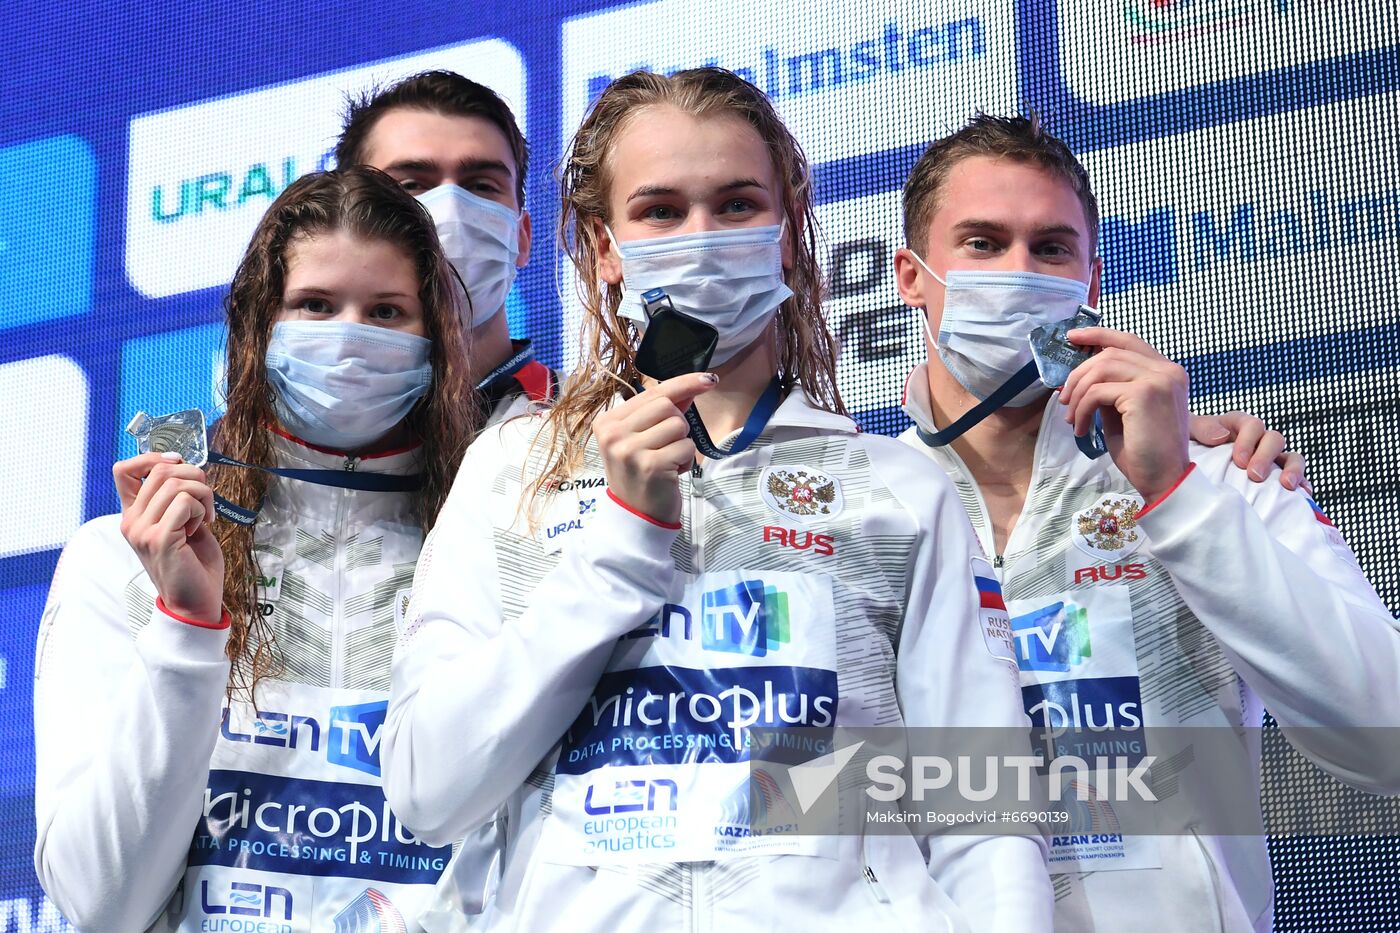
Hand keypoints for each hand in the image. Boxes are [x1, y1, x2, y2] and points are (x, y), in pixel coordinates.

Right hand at [114, 452, 224, 622]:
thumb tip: (182, 465)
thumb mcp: (181, 522)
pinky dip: (200, 509)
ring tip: (204, 517)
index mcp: (134, 515)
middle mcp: (132, 521)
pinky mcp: (159, 539)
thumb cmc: (194, 563)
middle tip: (205, 501)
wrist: (196, 602)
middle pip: (160, 470)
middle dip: (194, 477)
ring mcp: (142, 531)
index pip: (123, 470)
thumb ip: (175, 496)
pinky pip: (184, 502)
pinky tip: (201, 527)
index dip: (153, 458)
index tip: (179, 464)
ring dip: (202, 494)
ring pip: (175, 483)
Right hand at [594, 373, 717, 524]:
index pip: (653, 392)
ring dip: (682, 445)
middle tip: (666, 448)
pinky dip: (686, 461)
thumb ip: (663, 411)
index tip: (709, 379)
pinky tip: (670, 474)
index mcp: (608, 421)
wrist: (636, 517)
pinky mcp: (650, 465)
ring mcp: (629, 450)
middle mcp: (613, 433)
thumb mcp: (642, 439)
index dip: (684, 383)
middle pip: (667, 406)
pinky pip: (686, 447)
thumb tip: (694, 385)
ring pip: (678, 425)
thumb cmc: (641, 474)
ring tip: (667, 462)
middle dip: (678, 425)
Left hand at [1059, 328, 1190, 502]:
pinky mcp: (1144, 393)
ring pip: (1101, 368)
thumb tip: (1082, 376)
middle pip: (1110, 353)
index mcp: (1167, 372)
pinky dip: (1083, 409)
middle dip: (1079, 374)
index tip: (1072, 337)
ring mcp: (1158, 379)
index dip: (1099, 335)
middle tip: (1065, 399)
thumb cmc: (1145, 453)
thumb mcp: (1124, 414)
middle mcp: (1168, 370)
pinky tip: (1082, 429)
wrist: (1164, 481)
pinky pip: (1098, 391)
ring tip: (1073, 418)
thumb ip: (1111, 389)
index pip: (1128, 341)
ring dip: (1079, 393)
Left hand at [1188, 411, 1308, 491]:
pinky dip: (1303, 482)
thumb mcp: (1188, 432)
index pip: (1252, 424)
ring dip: (1292, 469)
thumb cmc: (1184, 445)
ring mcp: (1268, 458)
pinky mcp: (1275, 475)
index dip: (1249, 440)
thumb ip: (1202, 429)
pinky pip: (1297, 476)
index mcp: (1236, 425)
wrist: (1180, 462)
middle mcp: (1256, 439)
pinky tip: (1305, 494)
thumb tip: (1223, 436)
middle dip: (1266, 456)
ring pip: (1290, 456)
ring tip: (1286, 485)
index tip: (1239, 460)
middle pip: (1273, 439)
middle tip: (1254, 475)